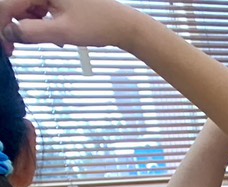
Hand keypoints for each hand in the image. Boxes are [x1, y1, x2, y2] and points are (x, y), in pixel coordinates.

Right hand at [3, 0, 143, 50]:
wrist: (124, 25)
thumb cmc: (99, 25)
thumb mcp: (63, 32)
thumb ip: (32, 32)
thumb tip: (8, 34)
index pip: (7, 4)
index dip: (2, 25)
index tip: (5, 46)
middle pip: (14, 5)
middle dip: (13, 27)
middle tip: (14, 50)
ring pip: (25, 9)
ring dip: (28, 27)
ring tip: (44, 42)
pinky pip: (38, 10)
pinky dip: (41, 25)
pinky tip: (55, 37)